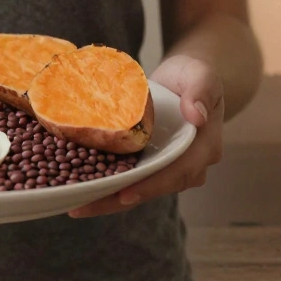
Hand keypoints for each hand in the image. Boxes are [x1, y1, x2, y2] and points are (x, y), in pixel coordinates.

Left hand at [68, 55, 223, 217]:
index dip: (152, 186)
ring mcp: (168, 166)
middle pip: (155, 189)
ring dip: (108, 200)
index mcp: (204, 148)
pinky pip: (130, 179)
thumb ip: (201, 92)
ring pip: (139, 189)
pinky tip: (80, 190)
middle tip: (84, 206)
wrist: (182, 76)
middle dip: (120, 200)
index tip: (126, 194)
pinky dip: (107, 186)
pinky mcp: (150, 163)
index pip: (179, 173)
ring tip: (76, 206)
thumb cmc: (192, 74)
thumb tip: (198, 117)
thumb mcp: (200, 75)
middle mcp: (189, 165)